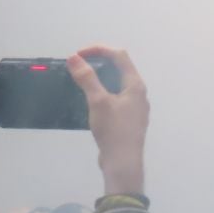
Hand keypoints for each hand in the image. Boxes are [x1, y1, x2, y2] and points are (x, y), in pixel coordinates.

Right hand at [69, 46, 148, 196]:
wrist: (123, 162)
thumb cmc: (113, 130)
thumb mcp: (98, 101)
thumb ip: (87, 78)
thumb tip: (75, 58)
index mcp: (135, 85)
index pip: (119, 56)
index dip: (99, 50)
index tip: (79, 55)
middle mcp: (139, 94)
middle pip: (120, 69)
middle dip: (99, 63)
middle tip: (79, 66)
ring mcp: (135, 108)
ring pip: (117, 85)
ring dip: (100, 79)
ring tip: (81, 81)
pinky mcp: (128, 120)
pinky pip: (115, 99)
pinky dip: (102, 93)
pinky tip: (89, 101)